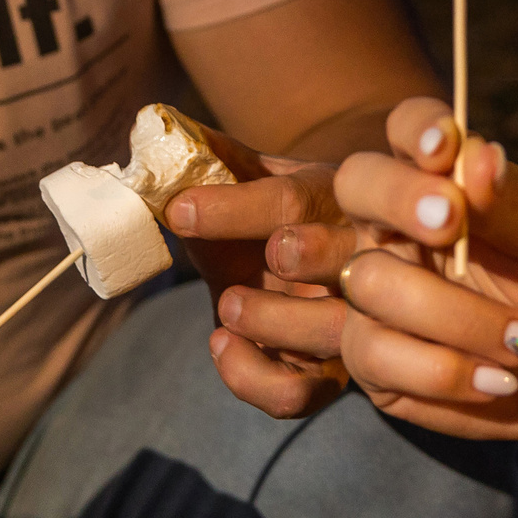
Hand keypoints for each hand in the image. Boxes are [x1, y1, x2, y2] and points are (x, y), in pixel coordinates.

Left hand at [164, 127, 358, 417]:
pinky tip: (222, 345)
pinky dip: (252, 378)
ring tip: (226, 308)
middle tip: (230, 282)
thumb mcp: (256, 171)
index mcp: (338, 193)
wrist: (321, 252)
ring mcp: (357, 316)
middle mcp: (363, 252)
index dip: (233, 209)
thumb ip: (212, 153)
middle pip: (335, 263)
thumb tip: (154, 124)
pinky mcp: (337, 369)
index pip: (292, 201)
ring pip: (327, 334)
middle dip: (283, 267)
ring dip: (265, 325)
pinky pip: (302, 392)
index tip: (177, 211)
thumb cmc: (277, 207)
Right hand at [329, 97, 517, 447]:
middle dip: (398, 200)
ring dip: (456, 317)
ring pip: (371, 282)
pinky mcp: (373, 359)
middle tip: (451, 224)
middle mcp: (396, 228)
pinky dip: (447, 372)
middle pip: (356, 185)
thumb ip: (511, 203)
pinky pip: (376, 356)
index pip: (408, 128)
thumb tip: (477, 156)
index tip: (445, 148)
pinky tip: (498, 381)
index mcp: (442, 182)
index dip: (416, 129)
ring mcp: (377, 292)